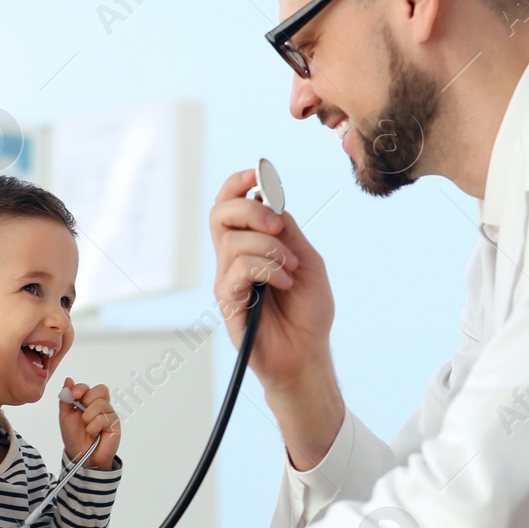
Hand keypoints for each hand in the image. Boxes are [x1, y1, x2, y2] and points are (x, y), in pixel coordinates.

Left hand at [58, 378, 119, 468]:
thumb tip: (68, 379)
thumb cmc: (74, 437)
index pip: (90, 387)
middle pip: (101, 390)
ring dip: (88, 417)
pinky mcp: (115, 424)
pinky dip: (94, 427)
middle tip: (82, 415)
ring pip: (101, 404)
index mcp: (88, 402)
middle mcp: (101, 406)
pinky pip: (104, 418)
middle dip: (87, 401)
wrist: (80, 456)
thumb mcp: (65, 416)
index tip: (74, 395)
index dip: (82, 388)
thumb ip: (66, 398)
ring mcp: (109, 414)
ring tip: (87, 429)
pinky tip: (94, 434)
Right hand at [209, 168, 335, 392]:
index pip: (230, 205)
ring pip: (234, 242)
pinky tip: (285, 283)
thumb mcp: (307, 260)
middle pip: (220, 214)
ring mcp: (229, 281)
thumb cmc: (308, 311)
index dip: (237, 184)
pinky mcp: (229, 304)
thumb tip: (270, 201)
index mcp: (250, 245)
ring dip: (270, 249)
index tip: (257, 174)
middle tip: (279, 228)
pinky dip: (268, 270)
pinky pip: (239, 271)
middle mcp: (233, 260)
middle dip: (251, 211)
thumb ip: (287, 231)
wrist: (308, 353)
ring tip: (291, 269)